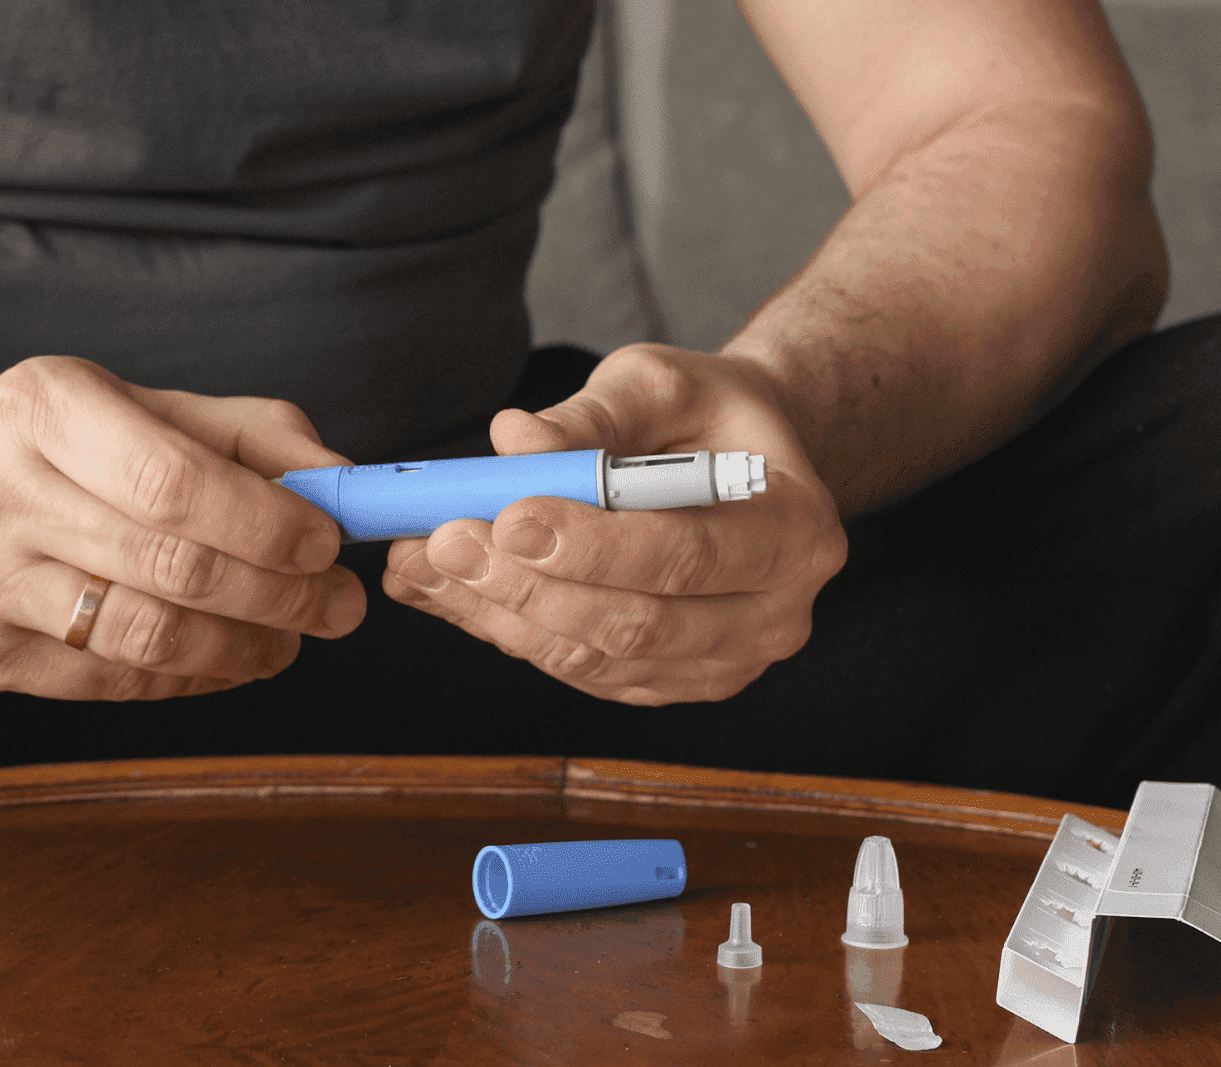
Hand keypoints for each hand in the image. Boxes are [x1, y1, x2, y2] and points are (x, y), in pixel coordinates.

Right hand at [0, 356, 365, 699]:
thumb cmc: (59, 446)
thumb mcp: (147, 407)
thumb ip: (254, 437)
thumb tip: (344, 485)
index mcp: (44, 407)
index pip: (173, 482)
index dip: (265, 525)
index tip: (328, 546)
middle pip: (170, 567)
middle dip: (279, 597)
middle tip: (338, 607)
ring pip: (146, 638)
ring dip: (244, 649)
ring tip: (291, 640)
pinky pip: (113, 683)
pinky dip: (191, 678)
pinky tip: (227, 659)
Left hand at [382, 344, 845, 704]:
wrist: (735, 461)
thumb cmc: (705, 415)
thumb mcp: (660, 383)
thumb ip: (591, 415)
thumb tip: (510, 441)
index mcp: (795, 532)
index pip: (687, 554)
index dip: (593, 544)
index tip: (508, 516)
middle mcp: (773, 615)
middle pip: (637, 622)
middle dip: (528, 586)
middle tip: (445, 540)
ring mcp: (723, 663)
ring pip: (597, 660)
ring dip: (500, 615)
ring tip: (424, 562)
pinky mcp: (668, 683)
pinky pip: (579, 671)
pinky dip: (506, 631)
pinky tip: (447, 590)